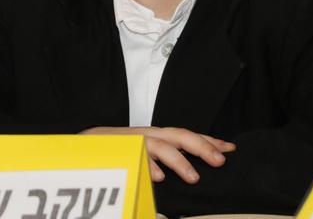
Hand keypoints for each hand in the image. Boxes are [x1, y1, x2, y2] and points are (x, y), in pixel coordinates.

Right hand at [81, 126, 234, 183]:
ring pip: (162, 146)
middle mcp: (148, 135)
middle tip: (221, 160)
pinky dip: (149, 166)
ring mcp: (134, 141)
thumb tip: (190, 173)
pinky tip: (159, 177)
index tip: (231, 148)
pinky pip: (137, 157)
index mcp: (157, 136)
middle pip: (180, 135)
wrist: (81, 143)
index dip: (209, 140)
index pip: (187, 135)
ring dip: (179, 161)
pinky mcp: (119, 150)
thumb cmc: (116, 152)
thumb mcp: (145, 154)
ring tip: (194, 177)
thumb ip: (164, 161)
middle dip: (202, 146)